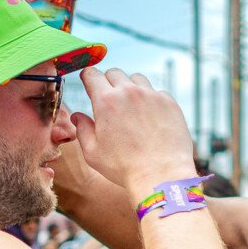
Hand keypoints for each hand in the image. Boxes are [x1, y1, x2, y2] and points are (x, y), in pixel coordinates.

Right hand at [73, 66, 196, 197]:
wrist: (161, 175)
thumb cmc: (124, 167)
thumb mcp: (93, 152)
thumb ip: (82, 130)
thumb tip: (77, 116)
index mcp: (106, 101)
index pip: (92, 74)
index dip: (88, 78)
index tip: (89, 84)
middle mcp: (129, 92)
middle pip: (114, 73)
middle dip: (108, 83)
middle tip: (110, 100)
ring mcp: (152, 95)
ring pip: (137, 79)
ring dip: (131, 88)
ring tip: (131, 107)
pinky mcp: (170, 103)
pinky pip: (157, 93)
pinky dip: (151, 100)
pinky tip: (150, 117)